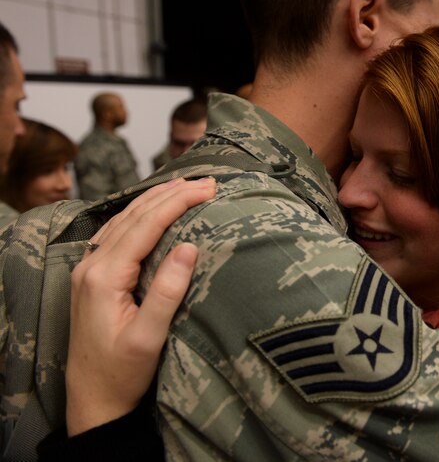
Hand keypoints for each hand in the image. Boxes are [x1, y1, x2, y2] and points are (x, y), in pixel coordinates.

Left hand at [65, 177, 216, 435]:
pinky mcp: (92, 277)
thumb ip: (167, 291)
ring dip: (156, 199)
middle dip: (172, 193)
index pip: (146, 225)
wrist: (92, 399)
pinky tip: (152, 208)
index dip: (179, 202)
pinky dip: (140, 213)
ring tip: (186, 185)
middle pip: (134, 215)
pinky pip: (116, 232)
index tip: (209, 188)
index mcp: (104, 277)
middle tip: (208, 182)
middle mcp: (91, 266)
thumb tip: (189, 247)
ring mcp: (88, 270)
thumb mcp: (149, 337)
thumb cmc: (122, 374)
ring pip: (123, 220)